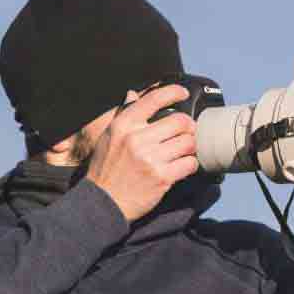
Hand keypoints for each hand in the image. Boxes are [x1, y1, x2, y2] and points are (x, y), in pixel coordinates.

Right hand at [86, 84, 198, 221]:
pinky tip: (182, 166)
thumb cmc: (105, 168)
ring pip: (188, 143)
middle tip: (186, 133)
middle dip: (188, 127)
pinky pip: (189, 164)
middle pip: (180, 121)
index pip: (154, 99)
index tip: (182, 93)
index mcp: (124, 125)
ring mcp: (150, 159)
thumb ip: (123, 114)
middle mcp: (137, 139)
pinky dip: (190, 164)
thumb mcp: (108, 137)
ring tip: (183, 151)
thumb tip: (133, 94)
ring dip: (190, 147)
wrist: (103, 202)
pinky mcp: (162, 178)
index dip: (173, 92)